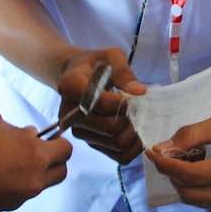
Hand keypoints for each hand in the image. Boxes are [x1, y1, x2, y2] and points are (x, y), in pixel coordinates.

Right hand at [0, 117, 71, 211]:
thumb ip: (21, 133)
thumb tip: (32, 136)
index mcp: (36, 156)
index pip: (66, 150)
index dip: (60, 142)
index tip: (52, 138)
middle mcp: (33, 180)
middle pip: (61, 173)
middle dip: (55, 161)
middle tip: (40, 151)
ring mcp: (20, 197)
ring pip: (40, 185)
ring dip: (36, 174)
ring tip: (15, 161)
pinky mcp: (5, 207)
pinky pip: (20, 194)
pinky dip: (17, 184)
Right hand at [55, 49, 146, 164]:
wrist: (77, 75)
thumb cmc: (96, 64)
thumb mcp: (110, 56)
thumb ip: (124, 72)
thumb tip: (140, 92)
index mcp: (70, 86)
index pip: (102, 103)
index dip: (124, 101)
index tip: (134, 94)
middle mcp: (69, 114)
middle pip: (109, 127)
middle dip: (131, 118)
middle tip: (141, 107)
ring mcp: (79, 131)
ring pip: (115, 143)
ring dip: (135, 132)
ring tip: (140, 117)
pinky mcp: (90, 142)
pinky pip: (117, 155)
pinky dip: (134, 147)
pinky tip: (138, 131)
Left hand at [144, 112, 210, 207]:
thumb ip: (192, 134)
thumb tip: (163, 147)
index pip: (190, 174)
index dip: (166, 164)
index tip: (152, 151)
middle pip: (189, 193)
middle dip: (171, 174)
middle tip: (163, 153)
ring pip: (195, 200)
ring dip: (181, 180)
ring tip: (182, 157)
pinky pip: (205, 200)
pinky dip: (193, 185)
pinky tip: (195, 166)